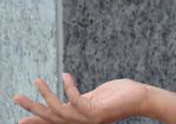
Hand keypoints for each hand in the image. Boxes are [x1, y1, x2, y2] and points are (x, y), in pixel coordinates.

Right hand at [13, 73, 147, 123]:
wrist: (141, 97)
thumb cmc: (120, 95)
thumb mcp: (94, 97)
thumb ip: (79, 99)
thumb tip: (64, 98)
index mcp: (79, 119)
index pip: (53, 121)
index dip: (36, 119)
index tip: (19, 119)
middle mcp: (81, 123)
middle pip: (50, 118)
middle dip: (32, 108)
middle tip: (16, 96)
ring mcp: (88, 120)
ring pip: (59, 111)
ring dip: (46, 94)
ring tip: (37, 80)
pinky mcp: (96, 112)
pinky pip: (76, 101)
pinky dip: (69, 88)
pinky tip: (65, 75)